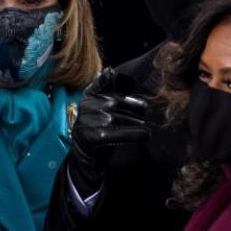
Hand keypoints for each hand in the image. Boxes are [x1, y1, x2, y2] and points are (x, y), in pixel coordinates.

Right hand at [70, 68, 149, 196]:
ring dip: (136, 123)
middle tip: (145, 114)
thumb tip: (111, 70)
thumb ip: (106, 89)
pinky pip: (117, 133)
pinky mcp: (92, 136)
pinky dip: (134, 134)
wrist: (84, 160)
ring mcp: (88, 121)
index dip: (116, 82)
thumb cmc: (98, 130)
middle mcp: (86, 106)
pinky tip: (145, 134)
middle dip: (135, 108)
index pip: (105, 83)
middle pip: (118, 102)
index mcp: (88, 96)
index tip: (129, 85)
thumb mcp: (99, 109)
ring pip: (120, 118)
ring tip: (145, 128)